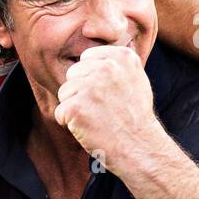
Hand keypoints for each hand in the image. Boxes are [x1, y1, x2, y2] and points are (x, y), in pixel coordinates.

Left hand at [54, 45, 167, 172]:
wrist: (139, 147)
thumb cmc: (135, 116)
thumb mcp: (135, 78)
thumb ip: (115, 62)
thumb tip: (91, 51)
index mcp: (122, 57)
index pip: (86, 57)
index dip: (91, 78)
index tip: (107, 94)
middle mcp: (106, 68)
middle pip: (73, 74)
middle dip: (81, 92)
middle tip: (102, 109)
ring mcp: (90, 87)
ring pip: (64, 92)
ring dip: (75, 108)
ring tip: (97, 118)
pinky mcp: (76, 107)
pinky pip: (60, 112)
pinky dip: (70, 124)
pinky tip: (90, 128)